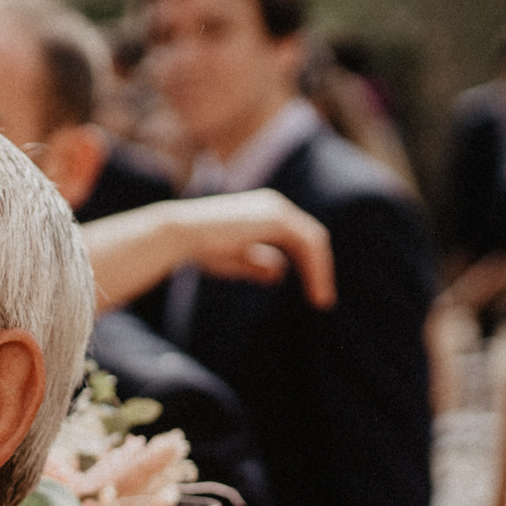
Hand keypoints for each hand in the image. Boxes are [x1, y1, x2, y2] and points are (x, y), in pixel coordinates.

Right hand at [161, 192, 336, 307]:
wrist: (182, 235)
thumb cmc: (201, 247)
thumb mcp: (236, 259)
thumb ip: (259, 264)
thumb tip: (280, 273)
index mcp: (265, 212)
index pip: (299, 238)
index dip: (310, 265)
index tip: (314, 292)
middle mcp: (273, 205)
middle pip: (311, 238)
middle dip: (320, 269)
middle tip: (323, 300)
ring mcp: (276, 209)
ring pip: (313, 241)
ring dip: (321, 272)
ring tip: (321, 300)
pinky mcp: (276, 219)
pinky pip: (308, 244)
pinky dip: (315, 268)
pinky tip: (315, 290)